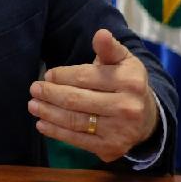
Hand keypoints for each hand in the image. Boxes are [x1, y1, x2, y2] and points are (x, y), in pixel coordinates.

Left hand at [28, 29, 157, 162]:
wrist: (147, 118)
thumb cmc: (127, 83)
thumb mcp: (123, 61)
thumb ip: (109, 48)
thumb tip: (100, 33)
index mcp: (130, 81)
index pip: (86, 77)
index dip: (62, 76)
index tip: (48, 75)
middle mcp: (127, 107)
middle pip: (77, 100)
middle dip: (51, 94)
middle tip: (34, 89)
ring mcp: (119, 130)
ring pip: (74, 121)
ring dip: (49, 113)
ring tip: (33, 106)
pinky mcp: (111, 148)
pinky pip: (77, 140)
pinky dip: (56, 132)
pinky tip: (42, 124)